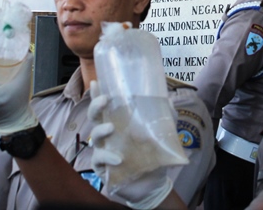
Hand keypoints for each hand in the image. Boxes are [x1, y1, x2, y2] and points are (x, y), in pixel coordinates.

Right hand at [87, 81, 173, 208]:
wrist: (153, 182)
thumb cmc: (150, 153)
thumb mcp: (160, 133)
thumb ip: (164, 117)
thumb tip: (168, 101)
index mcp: (118, 122)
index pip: (106, 105)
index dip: (98, 93)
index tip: (97, 82)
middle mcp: (108, 134)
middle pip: (94, 117)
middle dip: (95, 106)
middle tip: (104, 100)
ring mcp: (104, 150)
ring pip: (94, 137)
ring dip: (101, 130)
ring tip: (112, 128)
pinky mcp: (104, 168)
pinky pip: (99, 160)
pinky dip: (107, 158)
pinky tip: (118, 159)